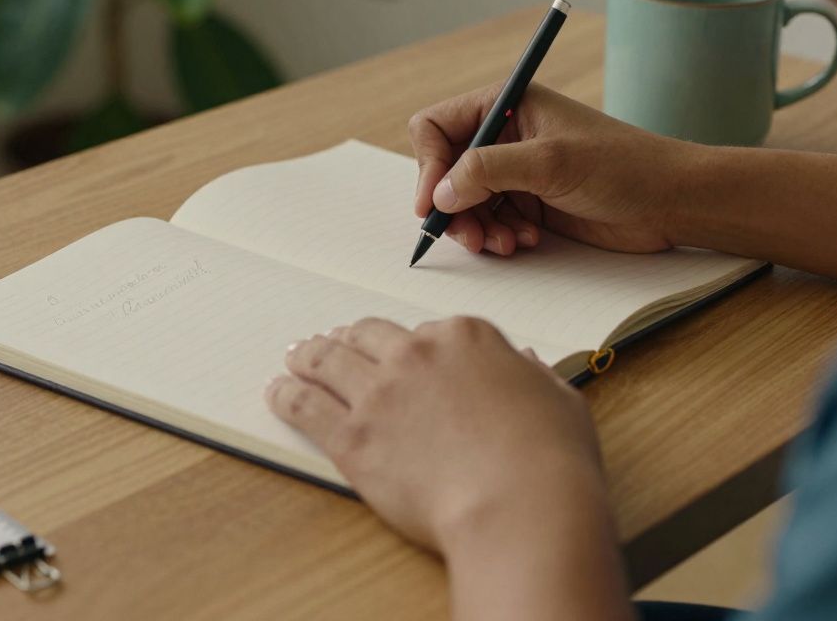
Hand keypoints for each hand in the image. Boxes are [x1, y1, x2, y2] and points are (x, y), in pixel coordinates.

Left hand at [264, 316, 605, 552]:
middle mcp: (416, 354)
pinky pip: (305, 404)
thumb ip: (534, 377)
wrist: (517, 505)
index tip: (405, 355)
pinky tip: (277, 392)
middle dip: (352, 339)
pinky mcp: (351, 436)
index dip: (415, 346)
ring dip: (309, 355)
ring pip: (328, 360)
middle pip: (369, 335)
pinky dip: (286, 395)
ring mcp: (379, 393)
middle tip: (337, 344)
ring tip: (296, 357)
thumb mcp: (559, 401)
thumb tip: (522, 364)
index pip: (428, 331)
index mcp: (467, 338)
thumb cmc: (550, 461)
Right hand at [409, 82, 696, 255]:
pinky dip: (497, 236)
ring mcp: (515, 171)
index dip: (428, 165)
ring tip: (506, 244)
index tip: (432, 205)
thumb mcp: (550, 162)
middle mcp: (505, 136)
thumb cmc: (623, 167)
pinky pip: (489, 221)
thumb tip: (439, 193)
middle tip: (471, 238)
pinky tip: (525, 242)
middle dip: (452, 207)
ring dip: (476, 228)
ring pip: (464, 203)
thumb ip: (488, 170)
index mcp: (507, 105)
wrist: (672, 201)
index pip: (436, 127)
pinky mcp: (528, 203)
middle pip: (444, 171)